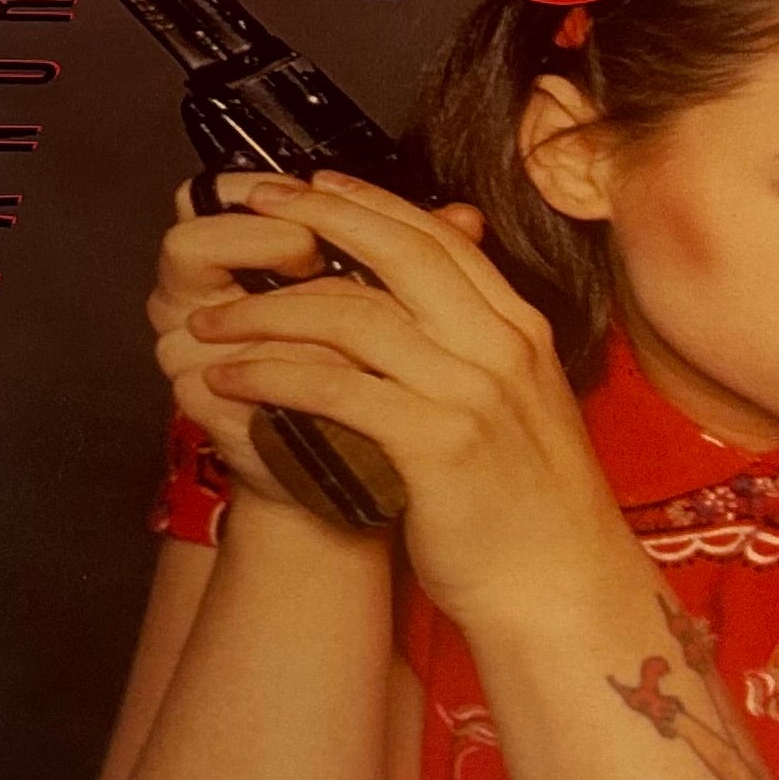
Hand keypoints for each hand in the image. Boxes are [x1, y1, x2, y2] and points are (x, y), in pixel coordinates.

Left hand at [179, 172, 640, 629]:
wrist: (563, 593)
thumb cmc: (530, 515)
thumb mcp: (517, 414)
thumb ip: (474, 357)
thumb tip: (417, 324)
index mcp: (519, 332)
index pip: (439, 240)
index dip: (370, 203)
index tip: (313, 186)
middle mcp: (500, 347)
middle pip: (396, 253)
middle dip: (315, 219)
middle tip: (252, 206)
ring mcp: (471, 392)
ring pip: (352, 317)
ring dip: (269, 311)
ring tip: (215, 320)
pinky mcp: (436, 443)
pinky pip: (335, 388)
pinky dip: (273, 376)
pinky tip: (234, 380)